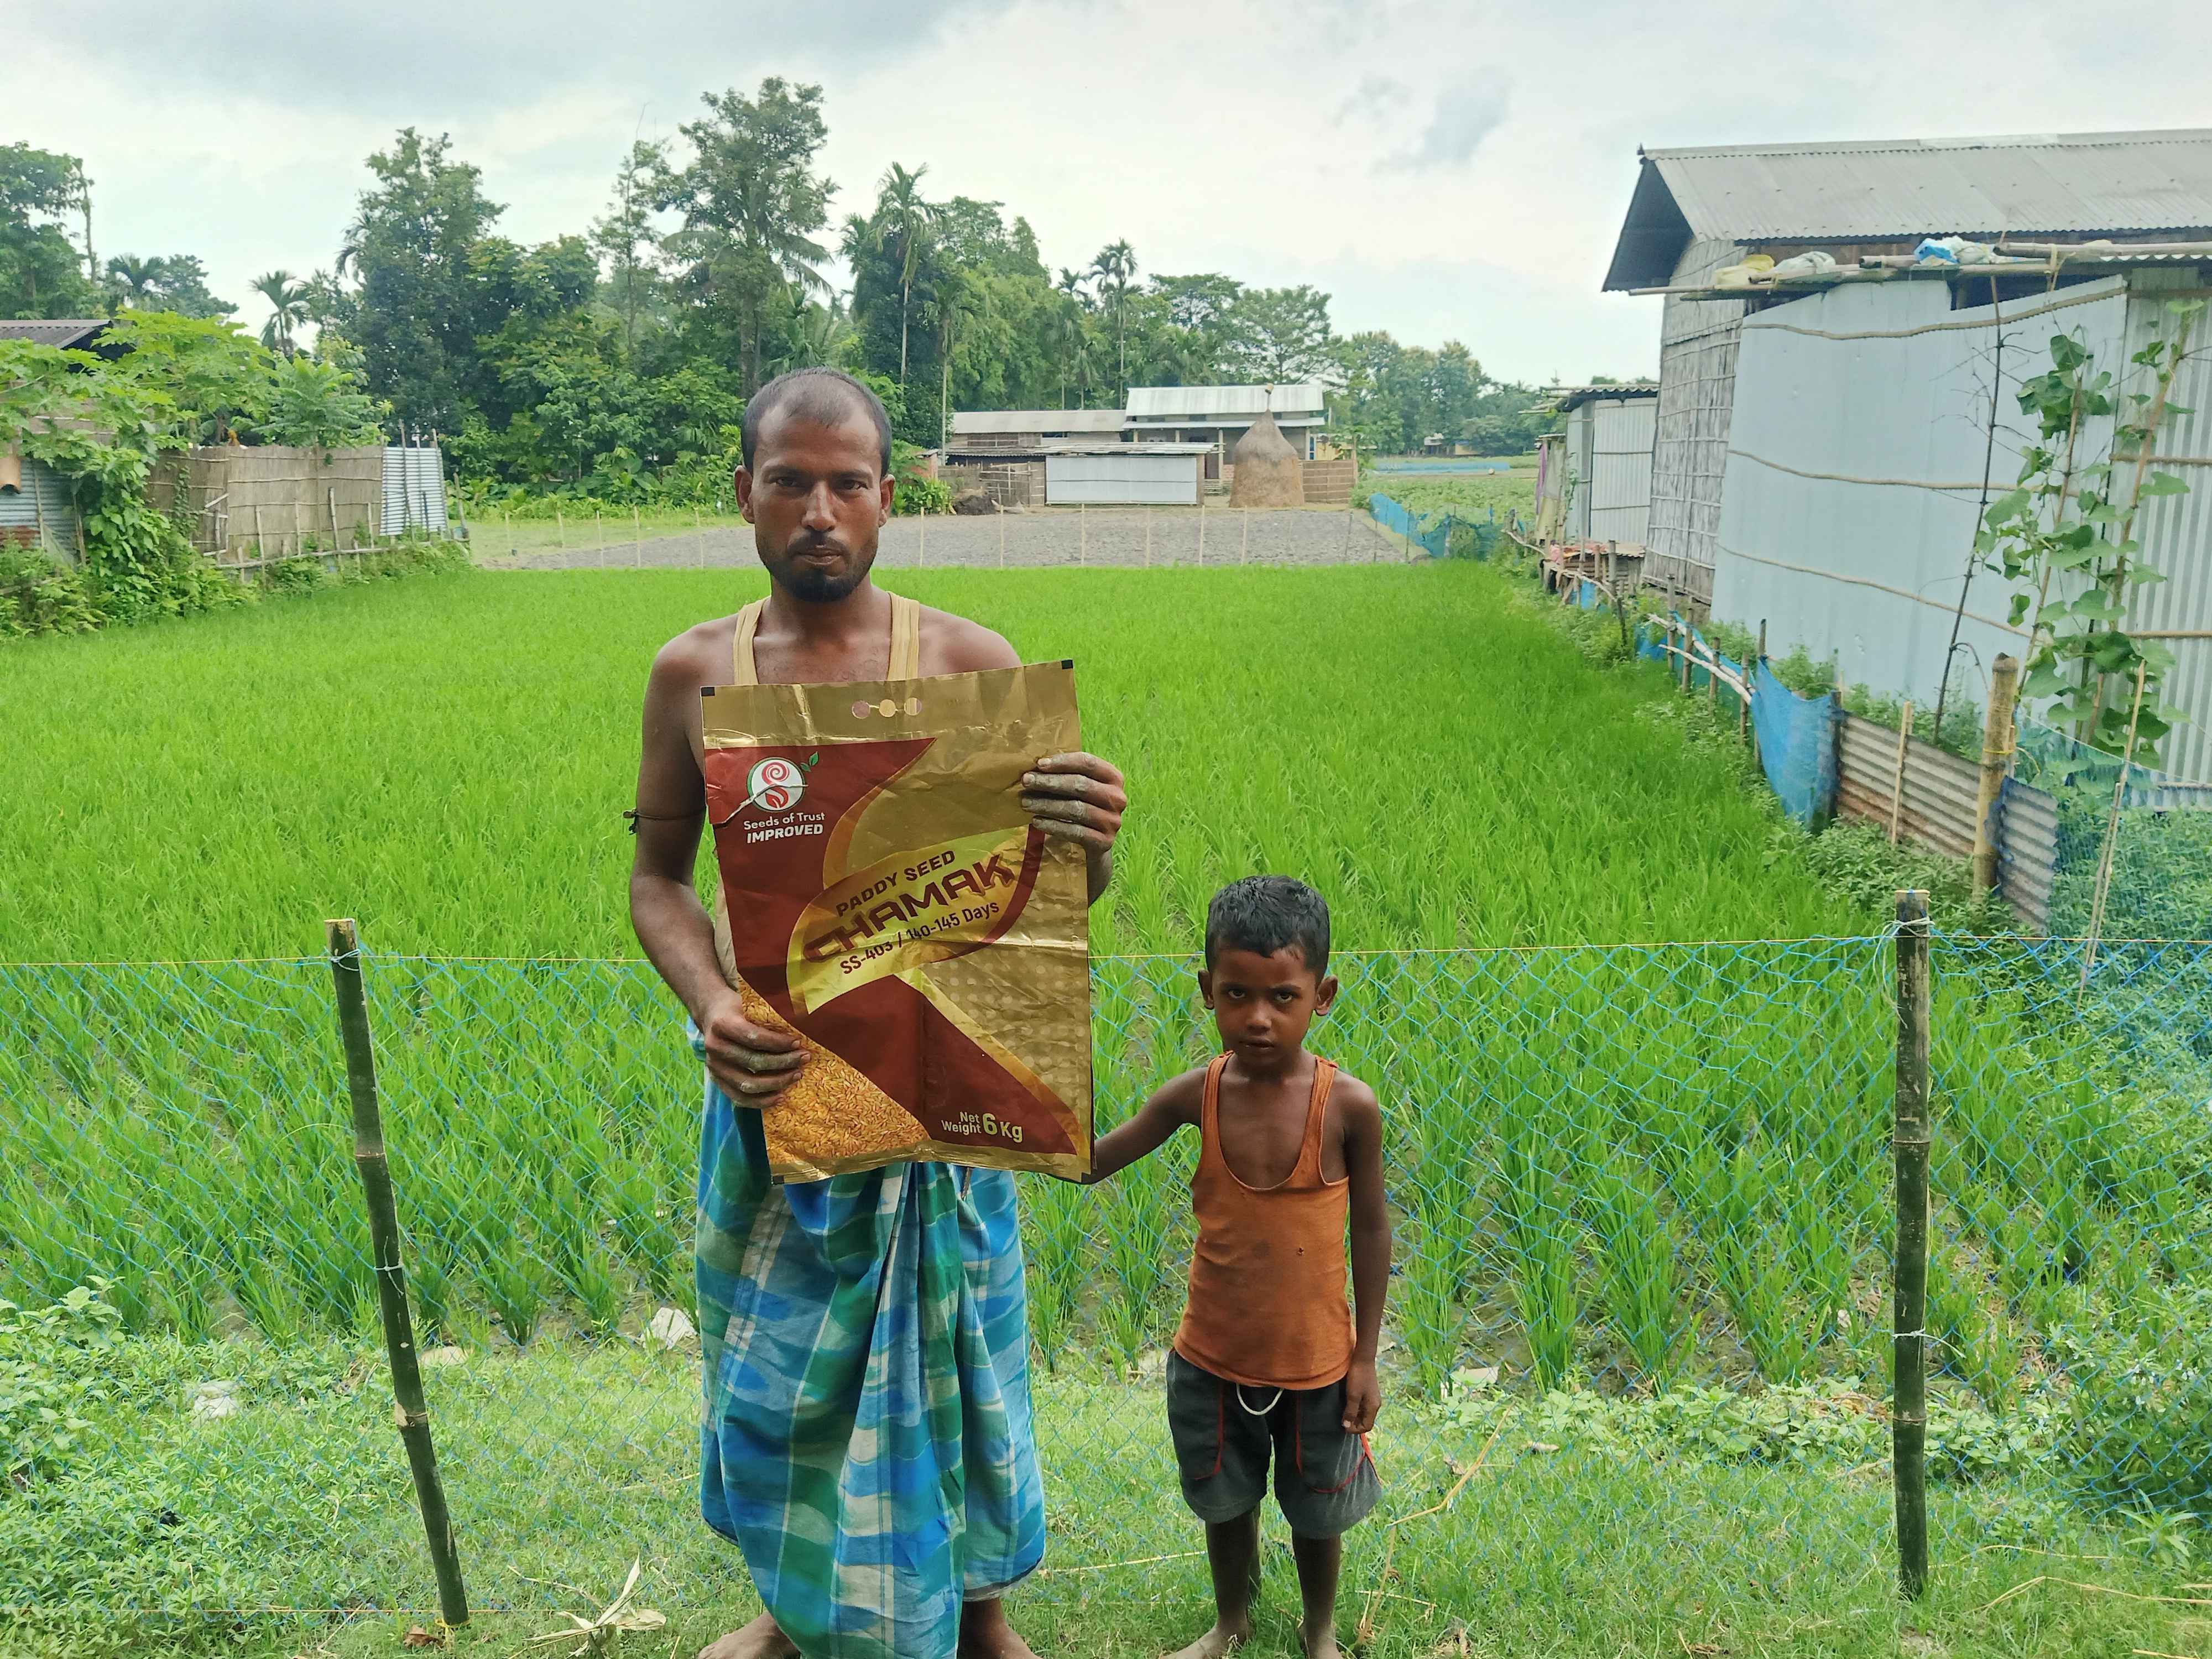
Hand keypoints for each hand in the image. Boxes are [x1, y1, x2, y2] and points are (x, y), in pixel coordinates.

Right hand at [697, 989, 806, 1103]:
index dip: (778, 1042)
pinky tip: (781, 1096)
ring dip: (776, 1082)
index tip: (798, 1042)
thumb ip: (768, 1012)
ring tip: (797, 1075)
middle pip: (753, 1062)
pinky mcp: (716, 1080)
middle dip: (783, 1062)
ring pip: (747, 1084)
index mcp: (721, 1025)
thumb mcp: (749, 1002)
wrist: (712, 1014)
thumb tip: (802, 1019)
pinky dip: (761, 1101)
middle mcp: (714, 1047)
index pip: (753, 1037)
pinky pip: (739, 1098)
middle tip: (804, 1058)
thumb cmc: (738, 1007)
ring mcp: (714, 1067)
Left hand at [1019, 752, 1126, 857]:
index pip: (1088, 763)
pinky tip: (1037, 821)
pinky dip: (1053, 826)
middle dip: (1050, 782)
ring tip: (1026, 803)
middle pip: (1081, 785)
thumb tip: (1036, 767)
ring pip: (1076, 809)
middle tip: (1026, 781)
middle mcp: (1117, 798)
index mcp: (1114, 778)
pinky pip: (1075, 831)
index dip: (1063, 762)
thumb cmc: (1084, 807)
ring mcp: (1112, 821)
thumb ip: (1066, 775)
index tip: (1039, 764)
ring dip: (1047, 804)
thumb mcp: (1081, 788)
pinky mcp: (1104, 842)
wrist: (1097, 843)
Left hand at [1342, 1359, 1379, 1434]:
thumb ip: (1350, 1411)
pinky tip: (1347, 1406)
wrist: (1362, 1359)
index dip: (1355, 1429)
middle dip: (1354, 1424)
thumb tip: (1346, 1426)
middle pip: (1366, 1421)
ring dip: (1354, 1417)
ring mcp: (1372, 1398)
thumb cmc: (1358, 1377)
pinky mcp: (1368, 1393)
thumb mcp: (1352, 1395)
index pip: (1367, 1426)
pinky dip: (1355, 1410)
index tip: (1343, 1426)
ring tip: (1343, 1414)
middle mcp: (1375, 1404)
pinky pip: (1363, 1406)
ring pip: (1364, 1414)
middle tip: (1342, 1421)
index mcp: (1373, 1407)